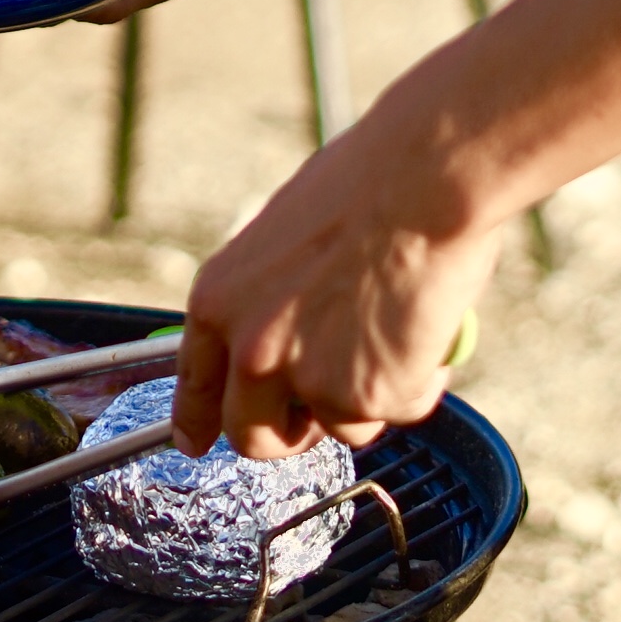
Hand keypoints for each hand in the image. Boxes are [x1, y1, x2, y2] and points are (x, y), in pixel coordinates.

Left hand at [168, 117, 499, 458]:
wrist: (422, 178)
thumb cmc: (368, 187)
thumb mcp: (283, 241)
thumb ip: (271, 299)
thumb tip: (291, 333)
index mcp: (219, 298)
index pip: (195, 382)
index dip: (197, 421)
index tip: (196, 442)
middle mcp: (249, 348)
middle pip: (252, 437)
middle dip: (290, 436)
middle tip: (326, 411)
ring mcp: (303, 379)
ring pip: (338, 429)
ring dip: (369, 399)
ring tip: (397, 330)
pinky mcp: (362, 397)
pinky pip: (395, 412)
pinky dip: (417, 385)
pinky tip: (425, 328)